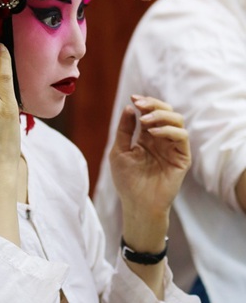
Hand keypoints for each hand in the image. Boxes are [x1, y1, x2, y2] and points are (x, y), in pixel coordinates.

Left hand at [110, 95, 190, 246]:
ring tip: (145, 120)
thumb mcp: (119, 151)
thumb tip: (129, 108)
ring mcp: (173, 148)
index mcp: (147, 137)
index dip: (144, 103)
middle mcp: (162, 140)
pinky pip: (182, 137)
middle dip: (154, 105)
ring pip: (177, 121)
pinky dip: (168, 130)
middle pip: (167, 112)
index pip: (151, 113)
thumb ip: (125, 130)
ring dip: (161, 115)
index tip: (133, 98)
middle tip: (139, 104)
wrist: (137, 204)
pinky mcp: (182, 158)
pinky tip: (153, 133)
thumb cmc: (127, 181)